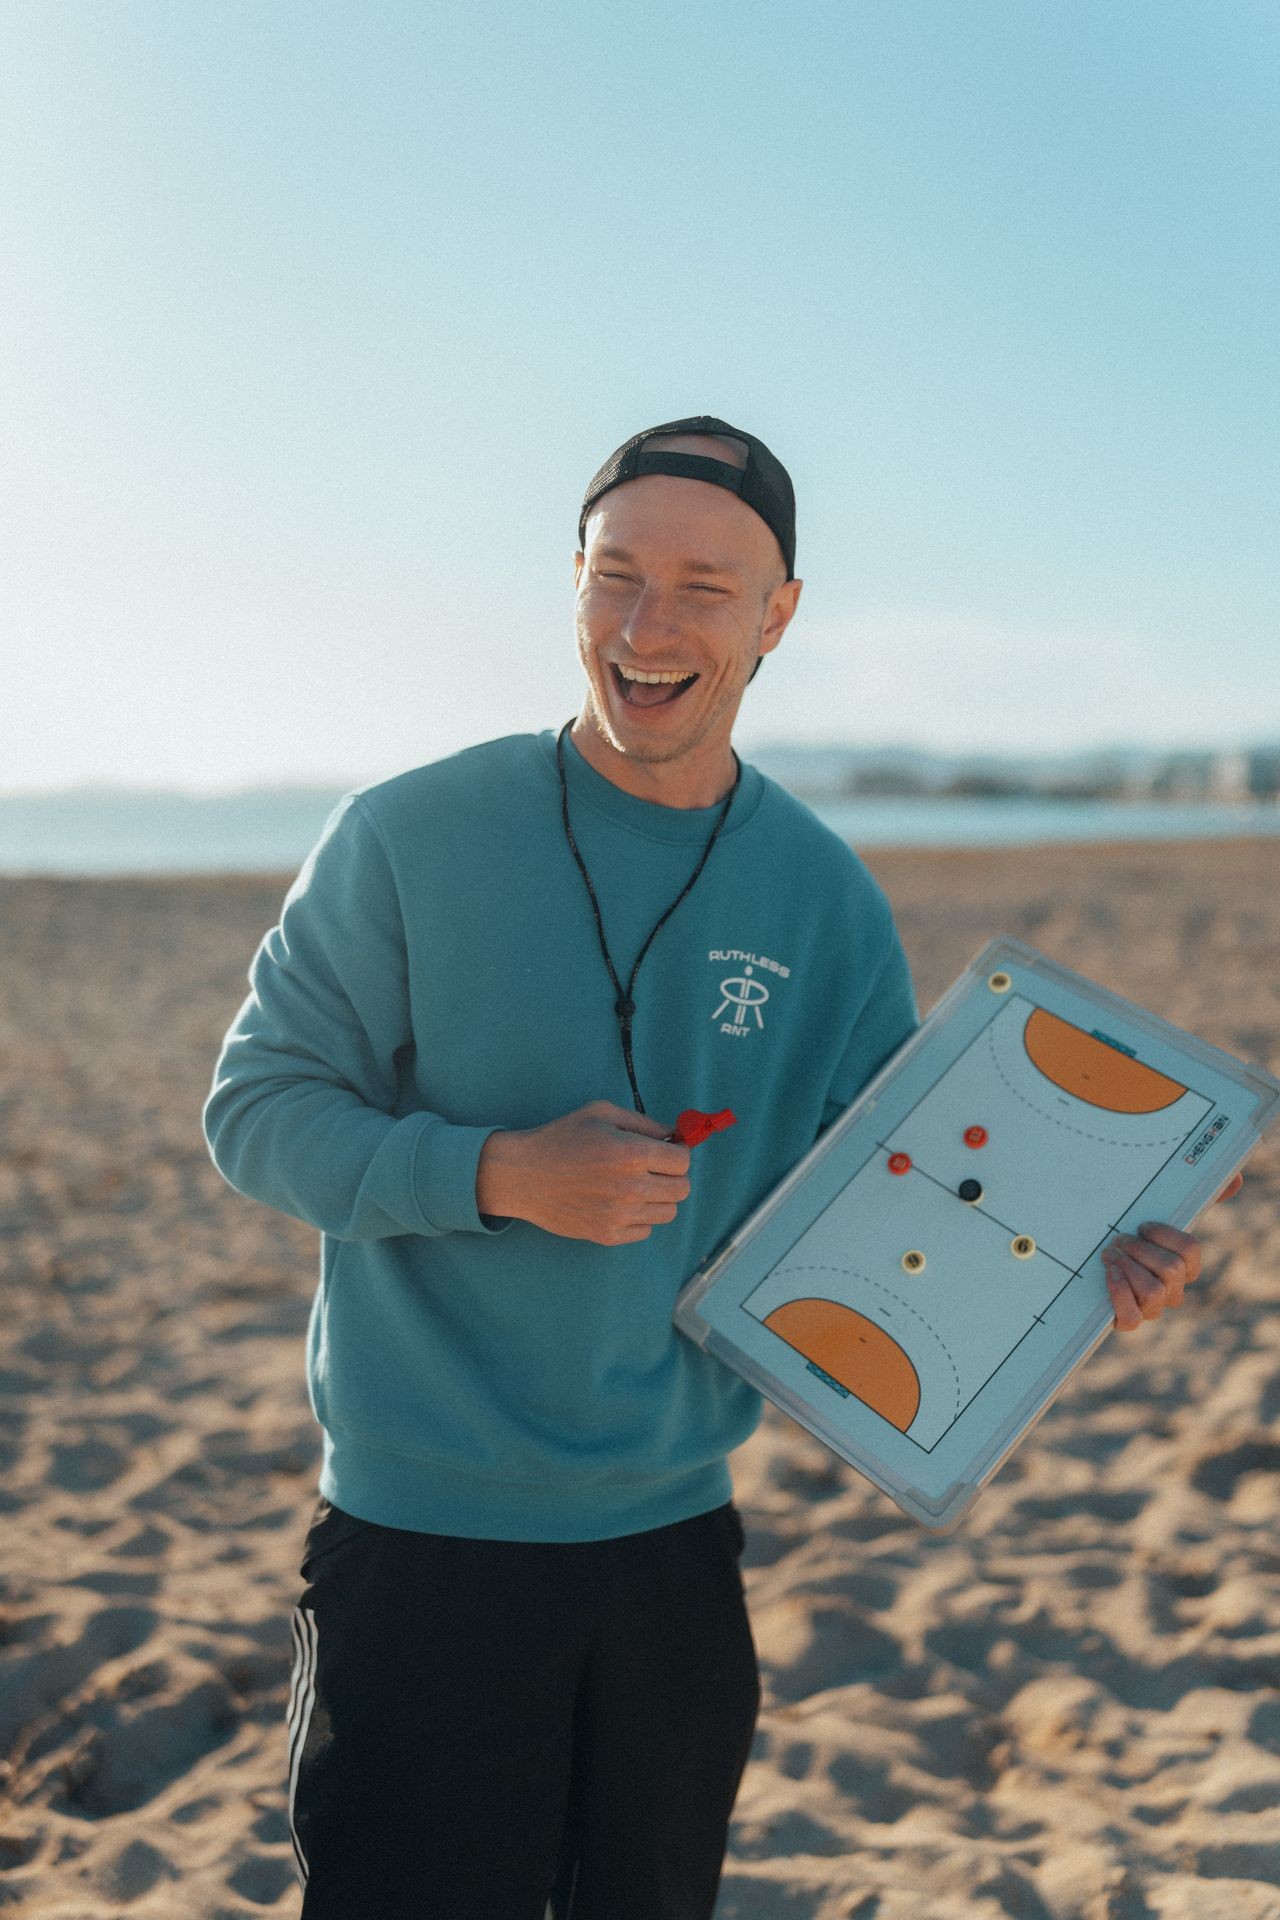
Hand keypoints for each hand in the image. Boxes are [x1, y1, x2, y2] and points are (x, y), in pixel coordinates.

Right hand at [475, 1100, 691, 1244]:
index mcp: (632, 1153)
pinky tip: (618, 1202)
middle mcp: (631, 1187)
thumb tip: (673, 1135)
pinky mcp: (607, 1235)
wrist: (522, 1174)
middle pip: (682, 1189)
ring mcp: (619, 1215)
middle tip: (653, 1169)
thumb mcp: (601, 1113)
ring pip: (668, 1212)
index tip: (666, 1152)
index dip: (677, 1153)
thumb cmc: (561, 1138)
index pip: (683, 1161)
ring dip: (658, 1198)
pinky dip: (638, 1217)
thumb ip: (643, 1122)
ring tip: (635, 1186)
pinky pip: (645, 1230)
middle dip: (672, 1176)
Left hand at [1102, 1172, 1243, 1331]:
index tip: (1142, 1225)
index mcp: (1185, 1266)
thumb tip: (1235, 1178)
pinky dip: (1119, 1294)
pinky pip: (1132, 1318)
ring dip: (1128, 1268)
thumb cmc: (1133, 1240)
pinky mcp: (1128, 1322)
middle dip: (1140, 1249)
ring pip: (1153, 1291)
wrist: (1093, 1268)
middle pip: (1171, 1269)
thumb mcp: (1156, 1216)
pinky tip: (1109, 1273)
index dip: (1164, 1235)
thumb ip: (1196, 1198)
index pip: (1190, 1250)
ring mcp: (1152, 1308)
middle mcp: (1173, 1290)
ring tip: (1109, 1254)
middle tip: (1118, 1239)